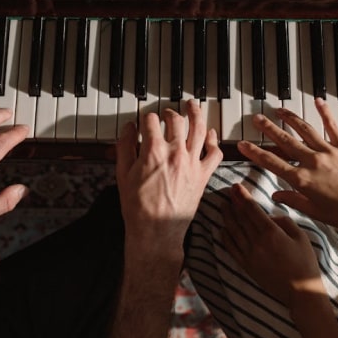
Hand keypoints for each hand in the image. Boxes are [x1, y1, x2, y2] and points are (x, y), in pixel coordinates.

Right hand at [115, 100, 222, 256]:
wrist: (156, 231)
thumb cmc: (138, 207)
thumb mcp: (122, 174)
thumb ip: (125, 146)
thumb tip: (129, 128)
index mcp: (153, 151)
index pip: (151, 120)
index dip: (146, 118)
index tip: (144, 120)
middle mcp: (175, 152)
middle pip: (176, 120)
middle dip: (169, 113)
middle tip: (166, 114)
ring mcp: (192, 163)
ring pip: (199, 129)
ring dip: (196, 113)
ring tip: (193, 105)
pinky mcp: (203, 175)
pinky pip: (215, 152)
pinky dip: (213, 140)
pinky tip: (209, 133)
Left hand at [222, 183, 323, 310]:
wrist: (301, 293)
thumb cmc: (305, 263)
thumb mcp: (301, 236)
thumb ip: (285, 221)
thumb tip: (271, 216)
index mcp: (271, 232)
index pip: (252, 209)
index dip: (243, 196)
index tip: (236, 186)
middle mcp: (257, 242)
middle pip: (240, 217)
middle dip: (233, 202)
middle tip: (228, 191)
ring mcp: (249, 254)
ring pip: (233, 230)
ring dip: (227, 216)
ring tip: (222, 205)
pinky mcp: (246, 266)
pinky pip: (231, 248)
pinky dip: (225, 236)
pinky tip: (222, 228)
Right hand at [237, 98, 337, 231]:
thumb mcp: (315, 212)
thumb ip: (293, 200)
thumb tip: (277, 196)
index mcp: (302, 180)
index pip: (272, 163)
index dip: (255, 152)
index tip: (242, 144)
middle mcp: (312, 161)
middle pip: (285, 141)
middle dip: (268, 128)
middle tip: (256, 119)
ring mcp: (327, 151)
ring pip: (304, 129)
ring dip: (289, 118)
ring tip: (278, 110)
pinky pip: (332, 126)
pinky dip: (325, 112)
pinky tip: (318, 101)